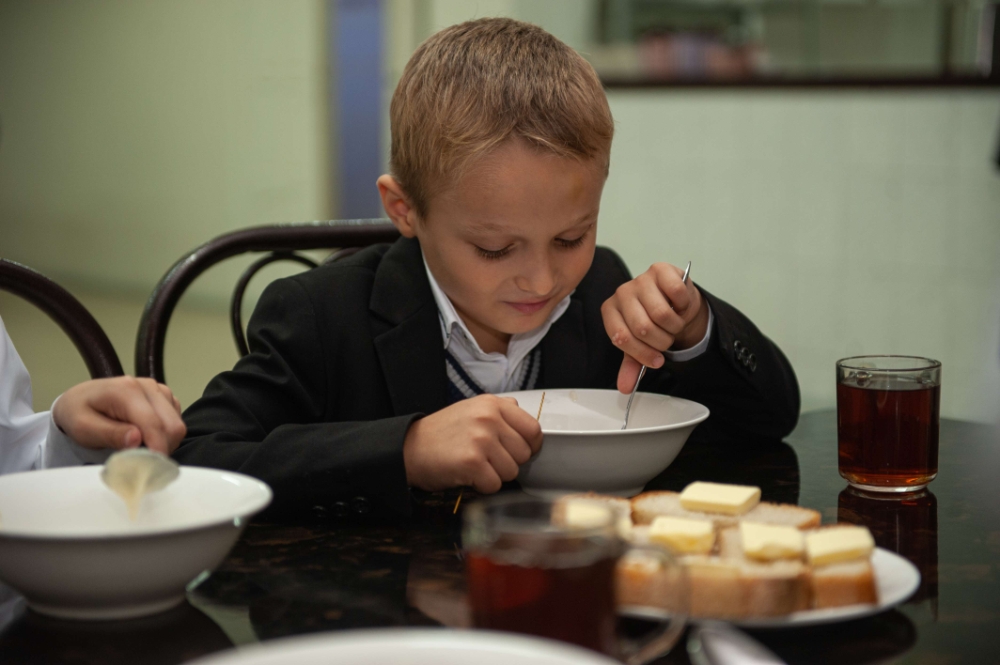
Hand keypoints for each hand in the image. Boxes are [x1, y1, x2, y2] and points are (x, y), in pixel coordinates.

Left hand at [52, 377, 185, 454]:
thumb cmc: (78, 413)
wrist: (79, 398)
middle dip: (162, 449)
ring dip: (165, 443)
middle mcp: (147, 386)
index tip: (151, 471)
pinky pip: (175, 420)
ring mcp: (158, 389)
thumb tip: (136, 440)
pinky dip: (166, 434)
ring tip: (141, 449)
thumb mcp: (83, 428)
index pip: (154, 424)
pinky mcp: (164, 395)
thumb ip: (110, 434)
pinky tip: (147, 437)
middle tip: (143, 464)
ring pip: (177, 424)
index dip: (156, 450)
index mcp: (127, 390)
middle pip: (172, 425)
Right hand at [403, 395, 542, 492]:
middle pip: (524, 454)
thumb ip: (500, 411)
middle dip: (509, 462)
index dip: (529, 446)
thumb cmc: (441, 433)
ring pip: (512, 471)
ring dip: (495, 476)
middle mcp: (489, 418)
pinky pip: (495, 485)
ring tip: (474, 466)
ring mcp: (481, 439)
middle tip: (486, 459)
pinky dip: (482, 487)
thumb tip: (524, 417)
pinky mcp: (472, 462)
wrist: (408, 448)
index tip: (517, 452)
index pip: (533, 429)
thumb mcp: (471, 409)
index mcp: (492, 404)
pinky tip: (467, 475)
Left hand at [601, 263, 709, 392]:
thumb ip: (633, 365)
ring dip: (675, 326)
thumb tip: (625, 387)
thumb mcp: (642, 345)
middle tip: (666, 339)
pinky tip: (680, 306)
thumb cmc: (656, 323)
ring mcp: (640, 279)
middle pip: (642, 328)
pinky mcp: (660, 269)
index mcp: (610, 311)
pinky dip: (683, 306)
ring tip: (674, 324)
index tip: (656, 360)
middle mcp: (622, 293)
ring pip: (661, 313)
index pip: (621, 338)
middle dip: (661, 341)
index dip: (642, 353)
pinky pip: (676, 293)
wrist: (676, 303)